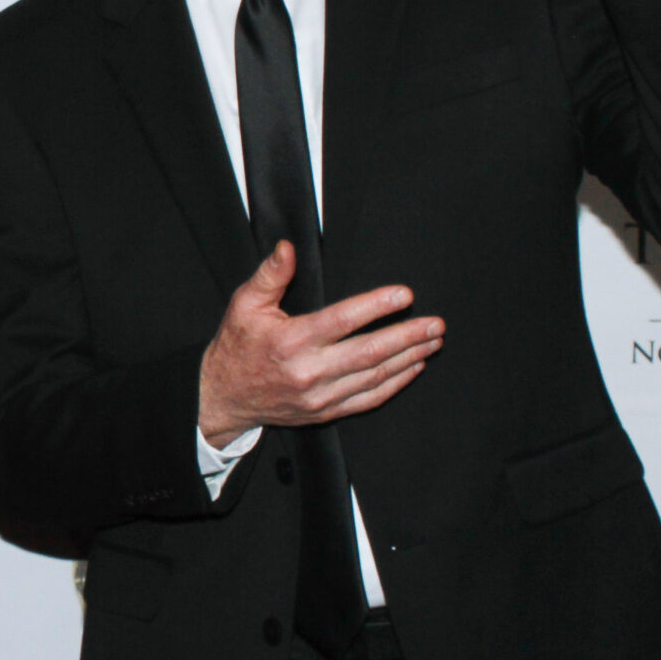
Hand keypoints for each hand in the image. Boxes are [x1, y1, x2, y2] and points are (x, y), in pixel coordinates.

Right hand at [198, 242, 442, 446]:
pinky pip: (368, 399)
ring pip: (374, 376)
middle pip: (369, 352)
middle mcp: (309, 371)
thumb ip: (270, 276)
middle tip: (436, 323)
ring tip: (432, 341)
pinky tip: (413, 367)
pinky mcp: (325, 411)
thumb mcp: (244, 304)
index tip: (405, 295)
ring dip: (408, 357)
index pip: (342, 320)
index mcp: (291, 341)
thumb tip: (288, 248)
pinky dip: (395, 383)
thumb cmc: (237, 345)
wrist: (224, 396)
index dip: (376, 306)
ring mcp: (320, 396)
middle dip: (407, 336)